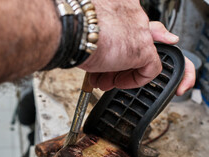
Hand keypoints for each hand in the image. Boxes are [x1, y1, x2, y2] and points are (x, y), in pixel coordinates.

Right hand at [79, 0, 194, 94]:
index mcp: (118, 4)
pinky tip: (118, 82)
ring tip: (104, 80)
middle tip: (106, 70)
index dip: (121, 39)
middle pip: (134, 39)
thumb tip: (89, 43)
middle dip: (120, 59)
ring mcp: (141, 29)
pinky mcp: (144, 48)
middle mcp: (132, 13)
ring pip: (140, 54)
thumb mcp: (83, 25)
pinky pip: (150, 68)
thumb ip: (93, 32)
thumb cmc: (71, 26)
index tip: (113, 49)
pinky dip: (135, 79)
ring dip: (121, 72)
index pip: (127, 21)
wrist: (73, 29)